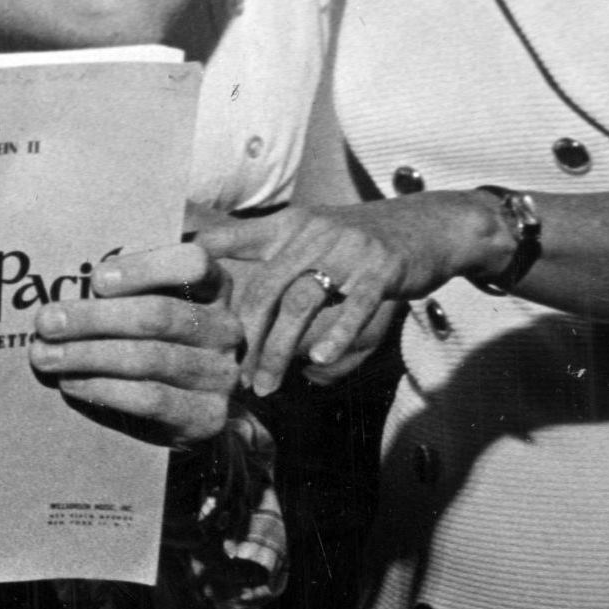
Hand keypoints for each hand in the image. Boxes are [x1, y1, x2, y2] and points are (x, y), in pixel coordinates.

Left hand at [26, 241, 243, 445]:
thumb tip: (62, 291)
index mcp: (213, 288)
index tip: (96, 280)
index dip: (144, 268)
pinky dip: (102, 388)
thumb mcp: (144, 306)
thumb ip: (118, 292)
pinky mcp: (207, 415)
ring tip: (45, 355)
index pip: (193, 263)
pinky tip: (70, 383)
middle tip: (46, 322)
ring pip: (149, 358)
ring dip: (87, 355)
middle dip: (94, 318)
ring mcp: (220, 374)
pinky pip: (150, 399)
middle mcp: (225, 329)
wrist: (188, 410)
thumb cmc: (151, 342)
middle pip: (159, 316)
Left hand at [198, 197, 491, 393]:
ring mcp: (349, 249)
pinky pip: (355, 304)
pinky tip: (319, 363)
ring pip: (301, 302)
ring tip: (267, 384)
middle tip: (235, 377)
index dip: (200, 267)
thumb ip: (267, 251)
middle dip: (245, 338)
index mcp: (288, 224)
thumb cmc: (360, 239)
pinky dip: (336, 335)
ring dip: (279, 349)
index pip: (232, 240)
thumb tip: (219, 275)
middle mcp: (312, 233)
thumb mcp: (310, 233)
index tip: (177, 304)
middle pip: (264, 289)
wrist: (431, 223)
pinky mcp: (384, 267)